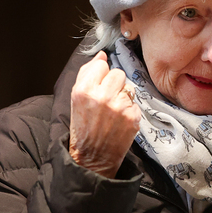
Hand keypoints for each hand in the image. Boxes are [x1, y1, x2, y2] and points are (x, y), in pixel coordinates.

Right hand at [69, 51, 140, 177]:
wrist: (92, 157)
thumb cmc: (83, 127)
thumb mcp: (76, 98)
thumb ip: (87, 73)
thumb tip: (101, 55)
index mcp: (84, 90)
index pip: (102, 65)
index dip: (101, 75)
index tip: (99, 85)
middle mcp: (102, 96)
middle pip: (118, 73)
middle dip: (114, 83)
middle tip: (107, 98)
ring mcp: (119, 107)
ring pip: (129, 87)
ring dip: (123, 96)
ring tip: (113, 111)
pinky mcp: (132, 117)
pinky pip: (135, 103)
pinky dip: (129, 110)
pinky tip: (120, 121)